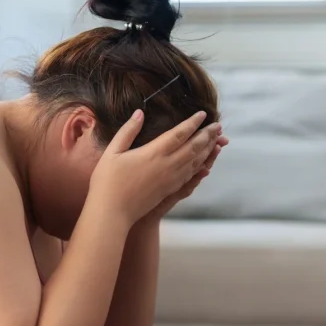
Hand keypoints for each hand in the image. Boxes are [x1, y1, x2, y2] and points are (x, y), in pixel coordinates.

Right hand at [86, 110, 220, 226]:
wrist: (112, 212)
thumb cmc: (107, 181)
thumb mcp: (112, 152)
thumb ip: (128, 131)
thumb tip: (139, 113)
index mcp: (154, 153)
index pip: (180, 134)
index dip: (193, 123)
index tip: (203, 114)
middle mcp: (167, 166)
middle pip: (194, 147)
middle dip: (207, 135)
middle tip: (218, 126)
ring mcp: (171, 180)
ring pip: (195, 162)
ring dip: (208, 150)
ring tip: (217, 140)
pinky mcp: (170, 190)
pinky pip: (191, 176)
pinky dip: (201, 167)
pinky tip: (205, 164)